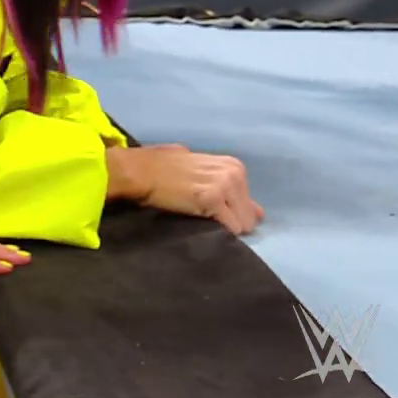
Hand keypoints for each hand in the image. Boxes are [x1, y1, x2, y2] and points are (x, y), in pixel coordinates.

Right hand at [107, 144, 262, 235]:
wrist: (140, 171)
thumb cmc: (164, 169)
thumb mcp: (201, 172)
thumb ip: (227, 187)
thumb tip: (257, 213)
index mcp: (233, 165)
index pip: (250, 203)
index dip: (233, 212)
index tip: (214, 212)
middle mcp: (233, 173)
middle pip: (249, 216)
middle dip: (232, 222)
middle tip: (206, 218)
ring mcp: (224, 185)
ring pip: (243, 224)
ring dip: (225, 228)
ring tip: (202, 220)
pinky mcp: (212, 199)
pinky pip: (229, 228)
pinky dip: (218, 232)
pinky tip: (201, 222)